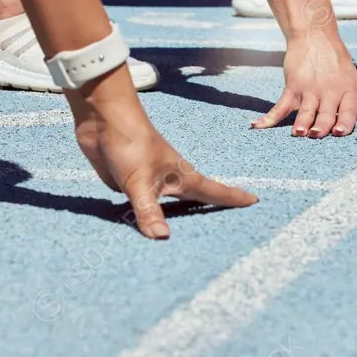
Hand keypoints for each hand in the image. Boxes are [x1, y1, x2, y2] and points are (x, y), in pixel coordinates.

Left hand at [71, 67, 257, 238]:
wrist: (102, 117)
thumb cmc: (131, 143)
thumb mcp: (140, 181)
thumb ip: (149, 211)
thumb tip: (162, 239)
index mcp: (182, 176)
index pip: (214, 191)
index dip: (234, 198)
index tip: (255, 201)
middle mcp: (169, 179)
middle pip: (194, 199)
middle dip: (210, 209)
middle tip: (229, 224)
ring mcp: (149, 180)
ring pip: (168, 204)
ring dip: (179, 214)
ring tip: (191, 229)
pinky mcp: (129, 181)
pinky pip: (143, 205)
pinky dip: (149, 215)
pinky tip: (146, 225)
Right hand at [251, 32, 356, 138]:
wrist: (315, 37)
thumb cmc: (336, 63)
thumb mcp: (353, 81)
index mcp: (348, 92)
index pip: (348, 110)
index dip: (344, 122)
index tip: (338, 132)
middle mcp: (330, 92)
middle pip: (325, 113)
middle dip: (320, 125)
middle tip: (315, 134)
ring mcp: (309, 90)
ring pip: (305, 110)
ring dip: (300, 121)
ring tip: (297, 132)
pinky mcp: (292, 87)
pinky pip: (280, 105)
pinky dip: (268, 117)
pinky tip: (258, 125)